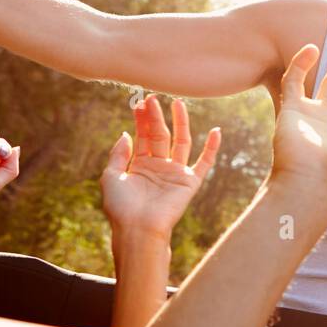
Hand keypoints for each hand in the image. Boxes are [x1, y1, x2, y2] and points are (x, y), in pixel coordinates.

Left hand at [101, 95, 220, 238]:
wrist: (138, 228)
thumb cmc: (121, 207)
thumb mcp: (110, 176)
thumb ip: (118, 154)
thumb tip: (125, 134)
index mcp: (140, 165)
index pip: (143, 136)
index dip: (142, 120)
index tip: (140, 103)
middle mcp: (159, 166)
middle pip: (160, 135)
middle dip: (156, 117)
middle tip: (153, 98)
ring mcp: (175, 173)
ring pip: (182, 142)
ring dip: (181, 123)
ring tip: (178, 103)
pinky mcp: (189, 182)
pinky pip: (204, 163)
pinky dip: (212, 148)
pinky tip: (216, 131)